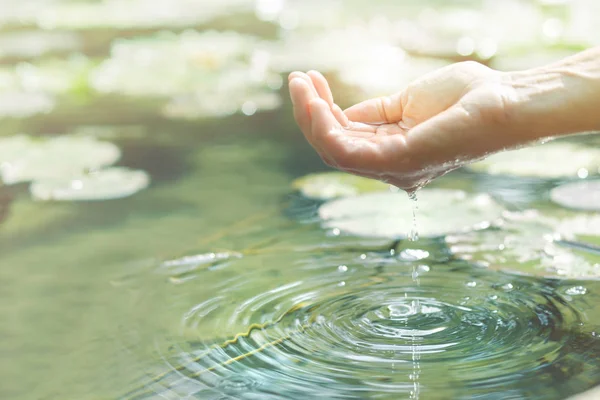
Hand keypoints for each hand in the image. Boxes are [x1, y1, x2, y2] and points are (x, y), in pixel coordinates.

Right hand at [289, 62, 518, 189]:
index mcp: (392, 153)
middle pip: (333, 147)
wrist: (504, 99)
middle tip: (296, 80)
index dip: (321, 111)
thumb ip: (374, 113)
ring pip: (333, 151)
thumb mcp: (407, 102)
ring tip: (299, 85)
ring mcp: (394, 167)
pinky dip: (325, 127)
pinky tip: (316, 102)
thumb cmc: (466, 98)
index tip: (309, 80)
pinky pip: (347, 152)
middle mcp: (389, 167)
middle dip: (309, 113)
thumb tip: (343, 114)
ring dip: (310, 117)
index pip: (344, 140)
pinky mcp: (400, 160)